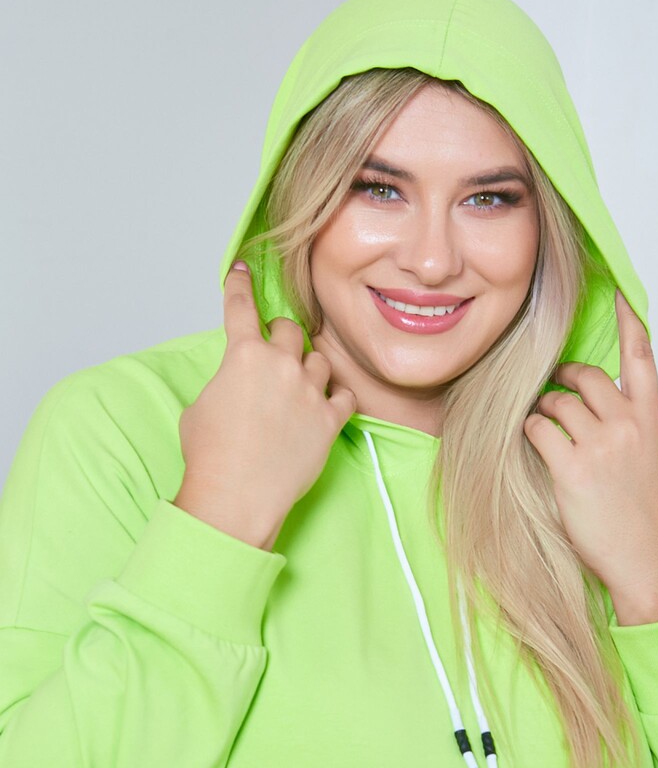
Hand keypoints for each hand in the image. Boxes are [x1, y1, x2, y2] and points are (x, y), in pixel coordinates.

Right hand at [173, 262, 356, 549]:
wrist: (236, 495)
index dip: (239, 286)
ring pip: (321, 362)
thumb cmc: (211, 456)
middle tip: (275, 352)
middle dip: (282, 337)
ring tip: (298, 388)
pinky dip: (336, 398)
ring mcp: (309, 392)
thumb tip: (237, 384)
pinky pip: (345, 396)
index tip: (242, 271)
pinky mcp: (329, 421)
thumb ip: (225, 382)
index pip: (241, 307)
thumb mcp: (201, 405)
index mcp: (243, 355)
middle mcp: (280, 366)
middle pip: (291, 330)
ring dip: (309, 369)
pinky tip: (326, 406)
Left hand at [523, 289, 657, 603]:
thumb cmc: (651, 516)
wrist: (652, 562)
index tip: (619, 294)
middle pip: (585, 376)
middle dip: (563, 380)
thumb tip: (607, 406)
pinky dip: (532, 432)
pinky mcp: (573, 468)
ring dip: (544, 412)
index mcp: (651, 419)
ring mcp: (602, 444)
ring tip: (548, 432)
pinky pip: (539, 429)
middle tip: (554, 393)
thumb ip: (635, 426)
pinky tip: (537, 447)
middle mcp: (629, 424)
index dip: (628, 321)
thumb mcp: (655, 459)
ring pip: (557, 402)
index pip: (641, 357)